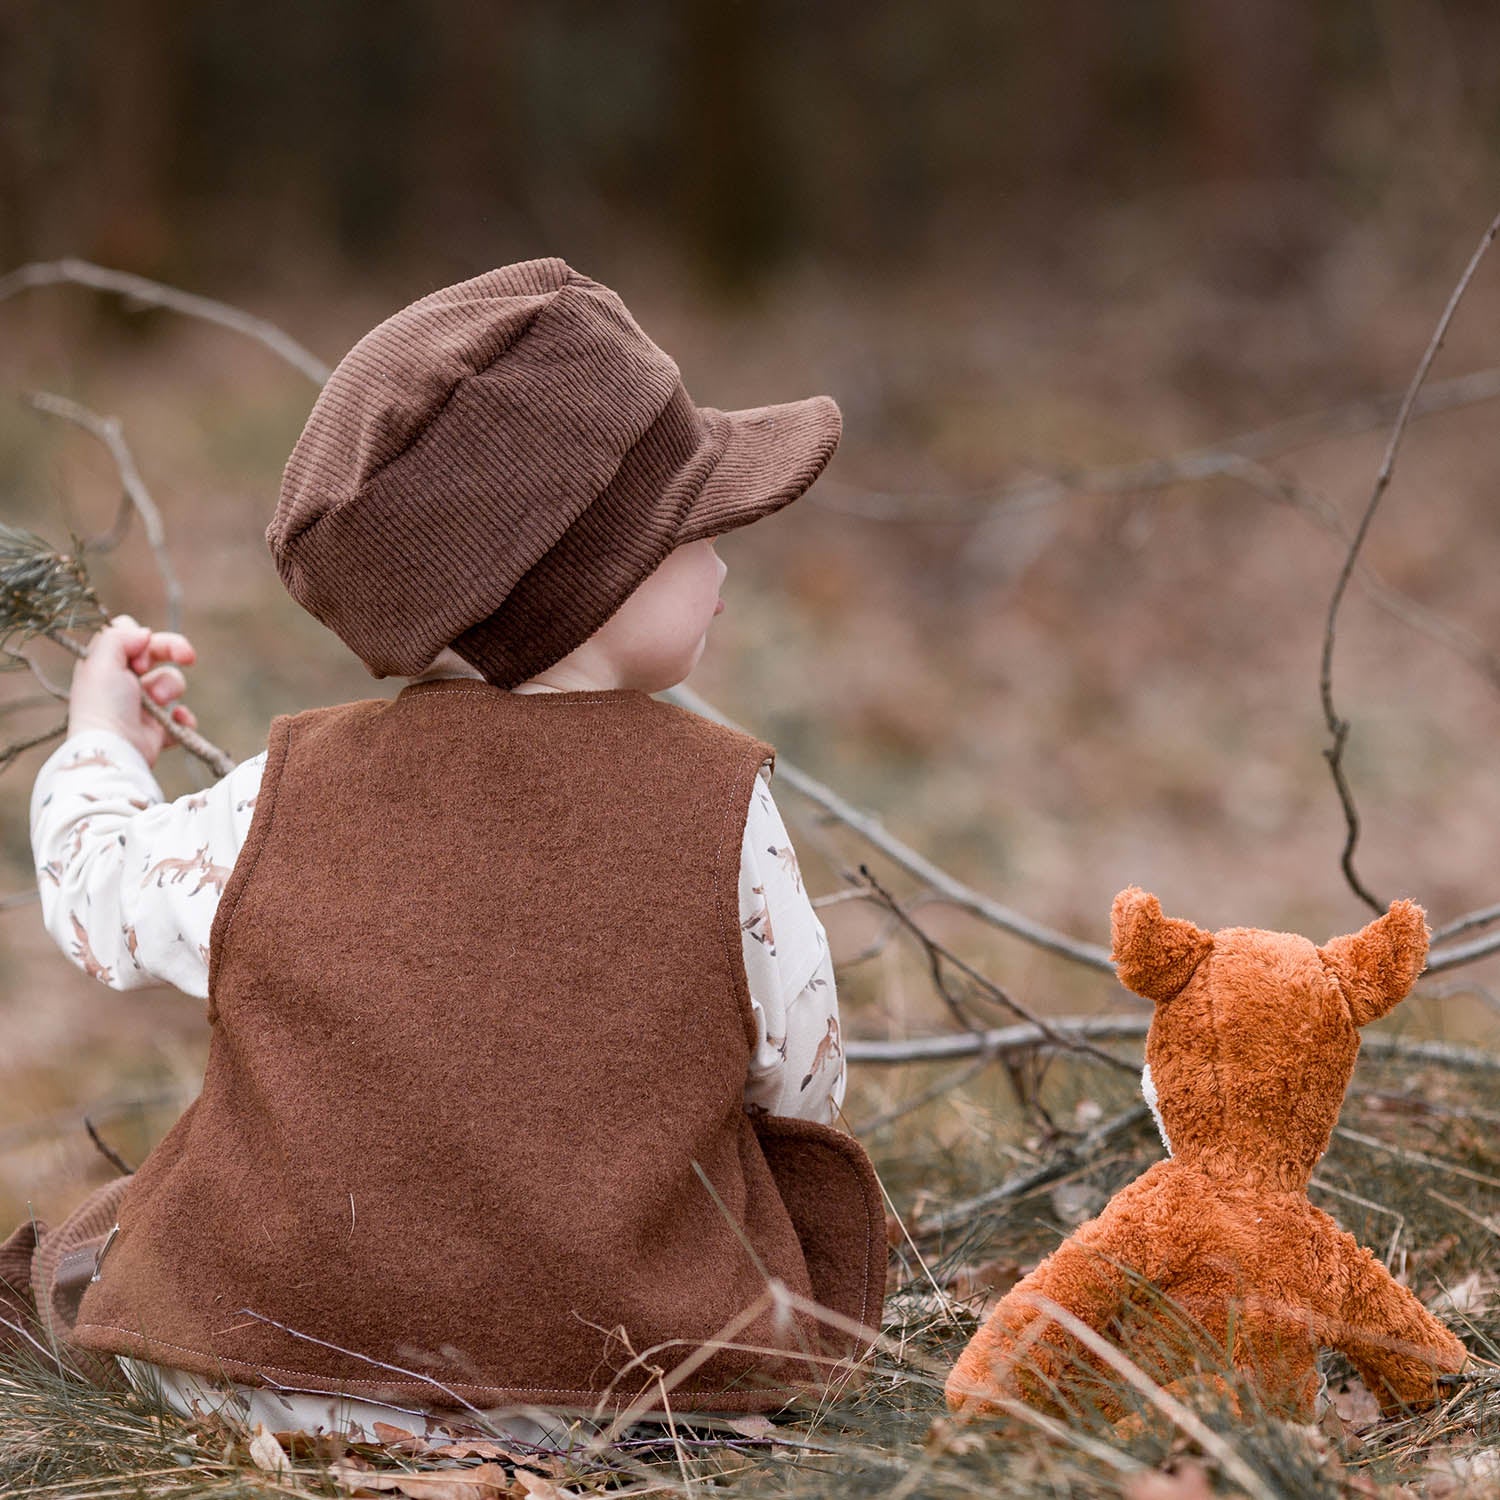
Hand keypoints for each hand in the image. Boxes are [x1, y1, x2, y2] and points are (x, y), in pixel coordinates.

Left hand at [68, 615, 198, 768]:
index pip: (130, 635)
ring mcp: (143, 705)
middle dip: (173, 650)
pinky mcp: (159, 729)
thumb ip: (120, 636)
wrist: (115, 749)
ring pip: (172, 681)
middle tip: (187, 656)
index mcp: (106, 664)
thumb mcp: (101, 661)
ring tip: (158, 702)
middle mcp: (124, 681)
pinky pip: (182, 716)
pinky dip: (184, 718)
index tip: (137, 655)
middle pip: (157, 651)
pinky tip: (177, 720)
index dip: (141, 640)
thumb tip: (144, 633)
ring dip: (170, 688)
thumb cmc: (103, 705)